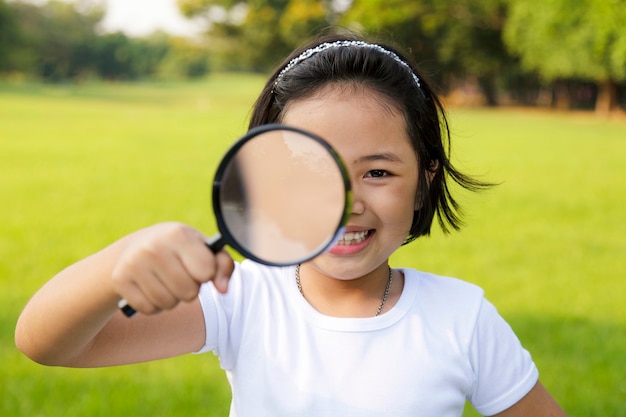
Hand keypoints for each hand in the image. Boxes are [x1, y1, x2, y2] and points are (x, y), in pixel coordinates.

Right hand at [111, 222, 233, 314]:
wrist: (135, 247)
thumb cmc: (180, 250)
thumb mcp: (203, 249)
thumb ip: (223, 265)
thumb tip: (223, 289)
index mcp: (179, 234)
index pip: (206, 272)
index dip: (206, 275)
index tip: (199, 267)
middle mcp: (154, 246)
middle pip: (189, 292)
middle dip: (190, 290)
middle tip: (182, 277)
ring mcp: (134, 263)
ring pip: (169, 303)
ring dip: (172, 299)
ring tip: (167, 283)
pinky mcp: (120, 280)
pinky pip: (149, 309)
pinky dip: (154, 305)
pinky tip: (151, 289)